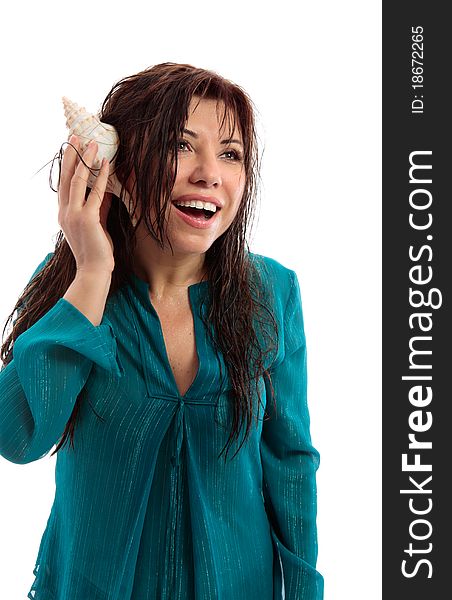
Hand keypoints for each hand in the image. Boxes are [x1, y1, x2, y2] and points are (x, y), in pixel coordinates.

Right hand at [58, 135, 114, 273]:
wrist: (94, 271)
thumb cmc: (97, 252)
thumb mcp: (96, 225)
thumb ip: (98, 207)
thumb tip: (104, 190)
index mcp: (64, 214)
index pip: (64, 184)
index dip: (67, 165)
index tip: (71, 148)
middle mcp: (65, 212)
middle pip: (66, 177)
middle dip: (70, 155)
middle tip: (75, 136)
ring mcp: (74, 215)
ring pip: (77, 181)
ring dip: (84, 160)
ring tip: (92, 143)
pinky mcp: (87, 218)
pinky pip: (95, 192)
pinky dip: (101, 176)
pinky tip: (106, 164)